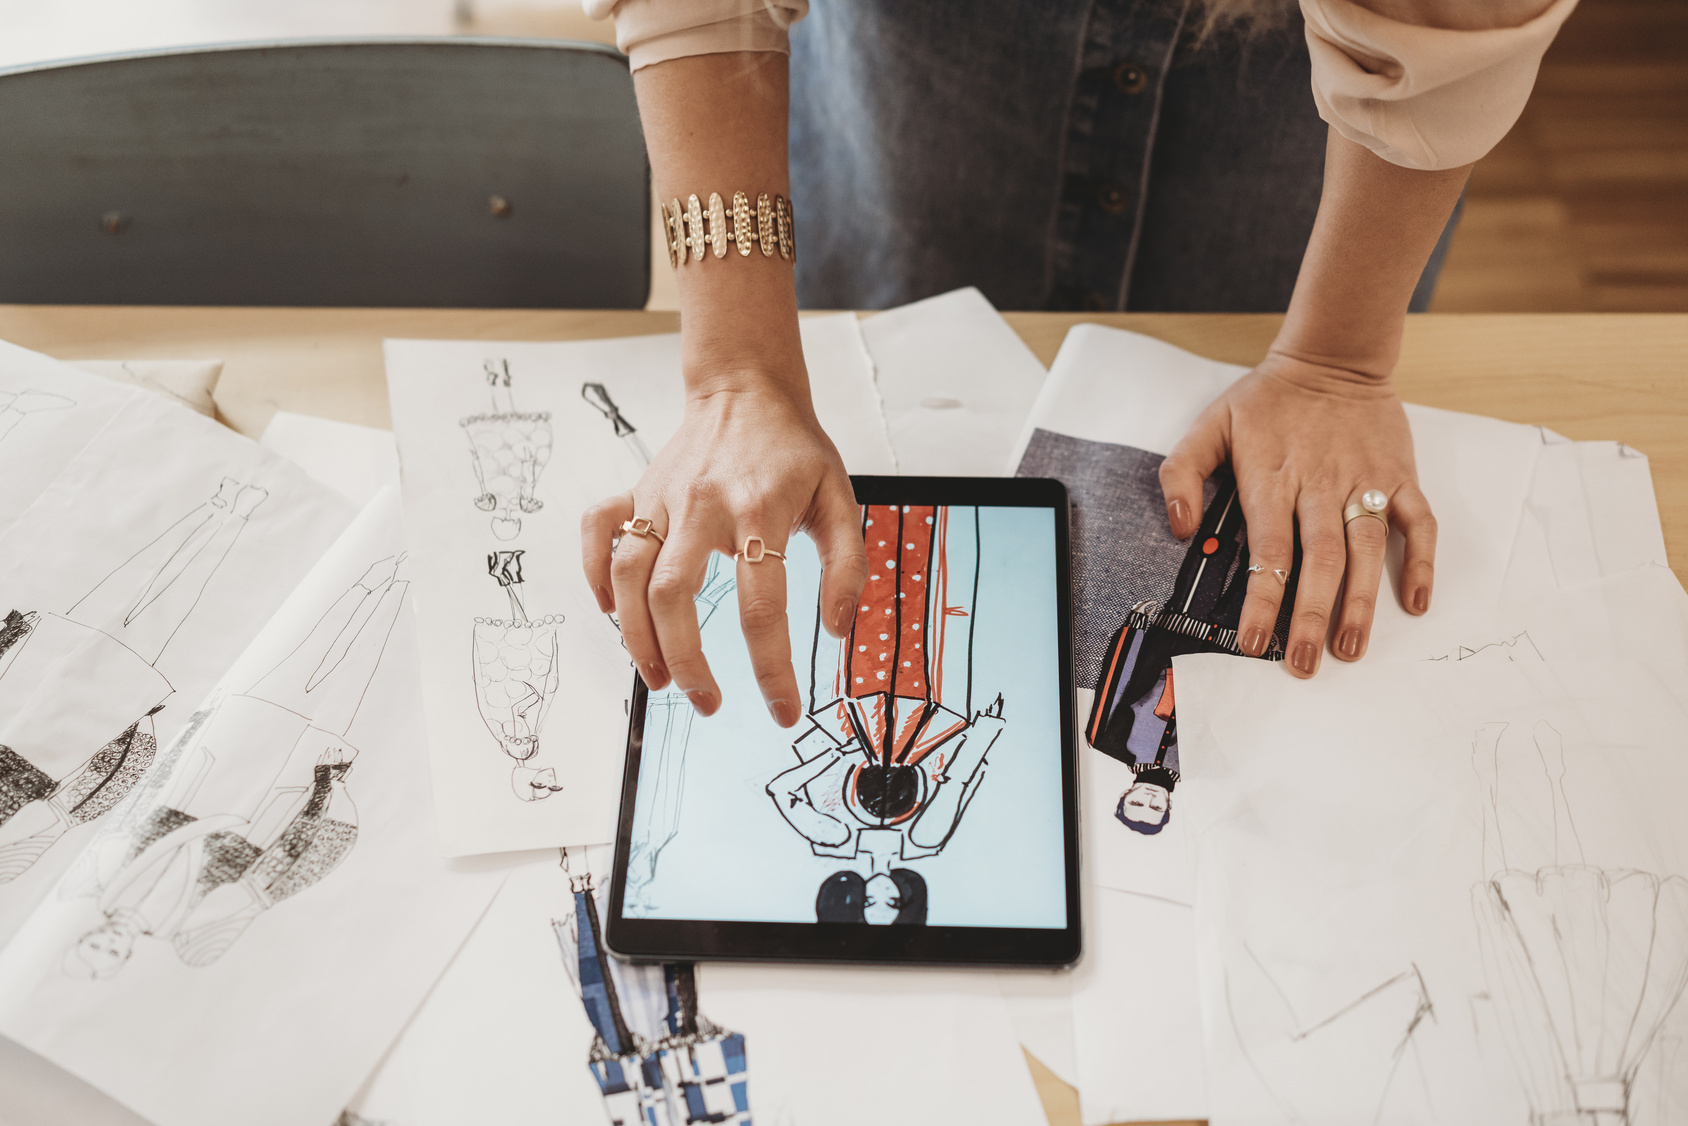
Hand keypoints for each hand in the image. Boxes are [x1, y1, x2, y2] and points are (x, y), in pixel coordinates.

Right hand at [582, 379, 867, 725]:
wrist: (747, 388)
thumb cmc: (794, 450)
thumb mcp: (840, 500)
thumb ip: (848, 566)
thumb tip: (837, 629)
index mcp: (759, 511)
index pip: (762, 607)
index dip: (772, 669)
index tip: (782, 711)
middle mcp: (702, 506)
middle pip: (674, 595)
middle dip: (686, 661)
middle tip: (706, 702)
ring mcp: (661, 498)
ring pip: (629, 575)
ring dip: (636, 636)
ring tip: (659, 679)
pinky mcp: (636, 491)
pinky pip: (599, 534)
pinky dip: (594, 575)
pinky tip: (611, 614)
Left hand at [1157, 352, 1435, 677]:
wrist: (1332, 357)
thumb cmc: (1268, 400)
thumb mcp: (1210, 425)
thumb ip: (1182, 473)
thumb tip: (1179, 526)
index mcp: (1273, 481)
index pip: (1269, 551)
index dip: (1263, 599)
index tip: (1255, 642)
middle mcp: (1320, 486)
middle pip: (1319, 560)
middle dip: (1312, 616)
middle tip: (1306, 663)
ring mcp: (1364, 482)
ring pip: (1367, 549)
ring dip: (1361, 601)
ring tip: (1351, 647)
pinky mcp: (1399, 476)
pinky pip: (1417, 522)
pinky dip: (1422, 562)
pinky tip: (1417, 601)